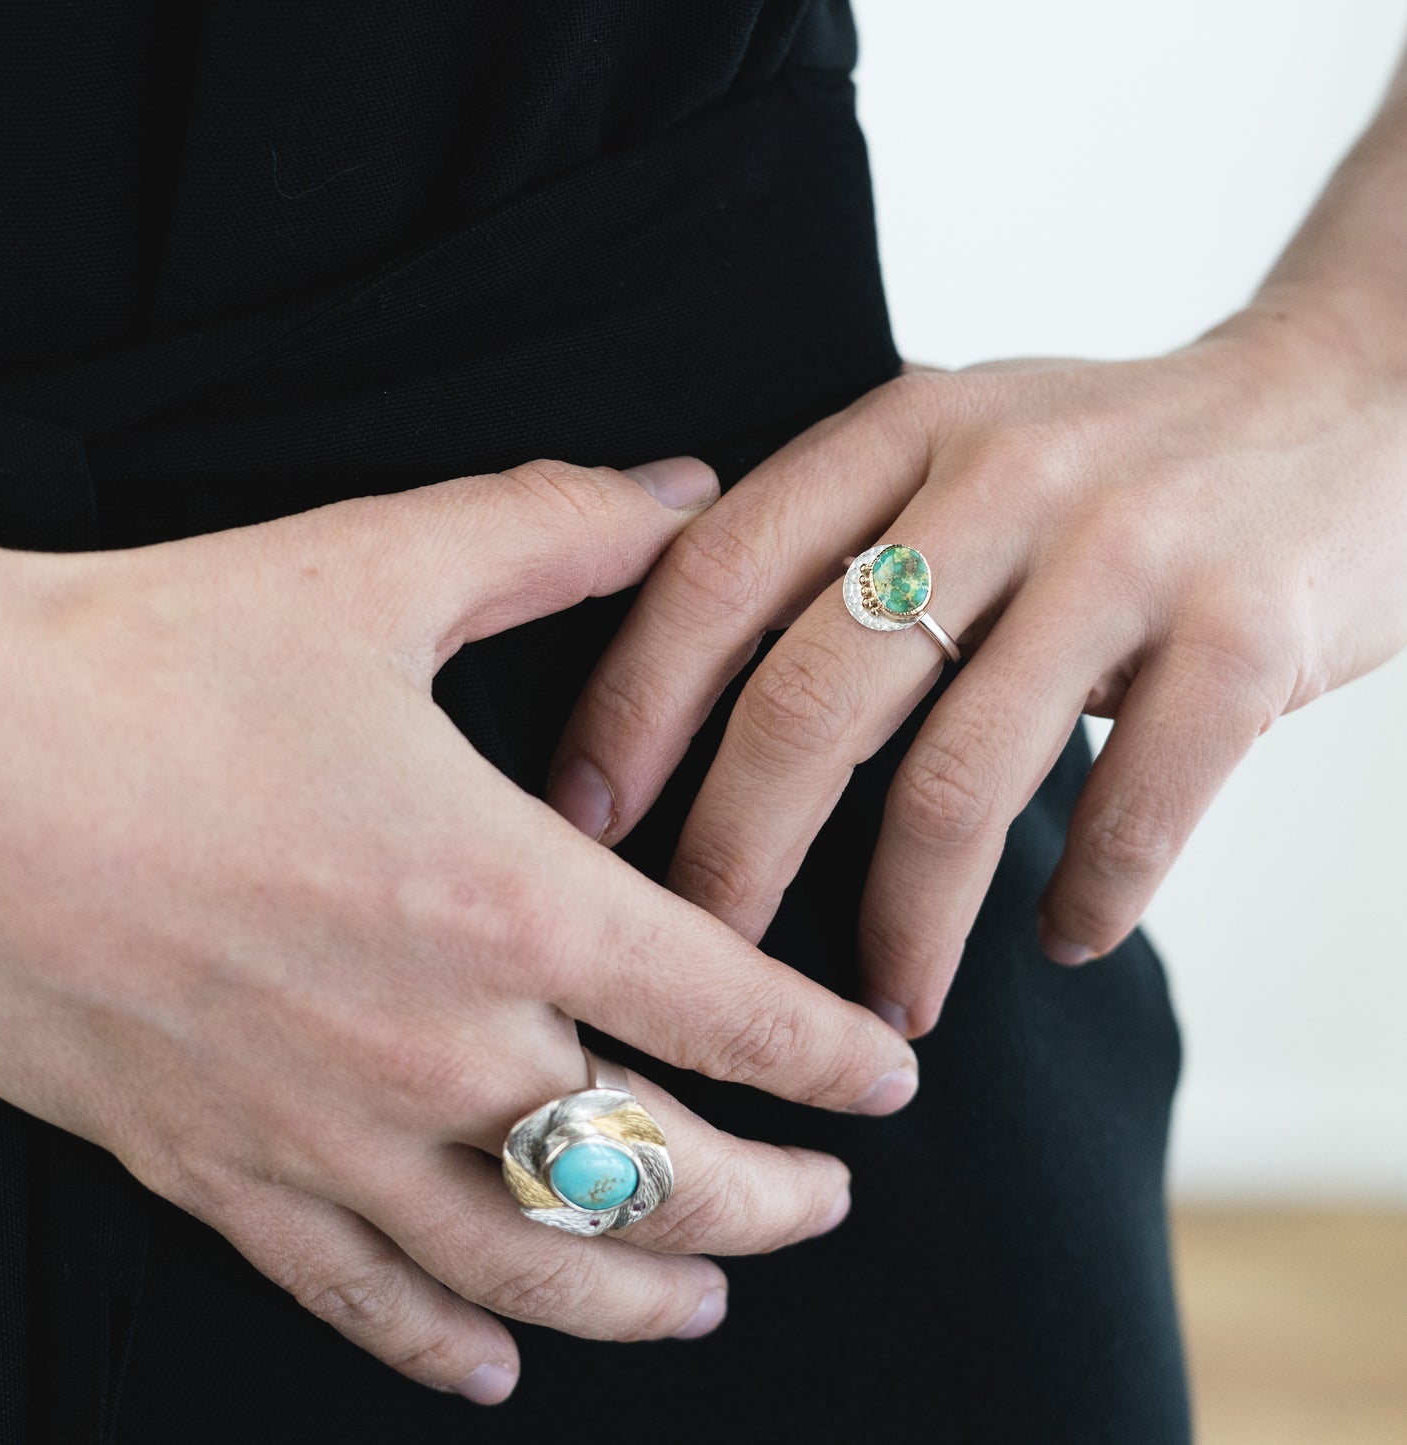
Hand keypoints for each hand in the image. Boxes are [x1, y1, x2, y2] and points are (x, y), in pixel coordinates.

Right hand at [0, 456, 916, 1402]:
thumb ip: (551, 530)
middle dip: (767, 1198)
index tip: (886, 1084)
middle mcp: (433, 1043)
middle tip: (827, 1200)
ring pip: (527, 1264)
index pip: (725, 1008)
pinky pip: (351, 1293)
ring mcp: (322, 1128)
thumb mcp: (373, 569)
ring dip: (640, 1291)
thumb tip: (679, 492)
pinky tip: (495, 1365)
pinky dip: (437, 1341)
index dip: (827, 1055)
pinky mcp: (213, 1166)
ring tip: (712, 1298)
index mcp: (499, 898)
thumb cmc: (148, 661)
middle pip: (652, 1170)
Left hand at [547, 311, 1406, 1033]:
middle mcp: (996, 479)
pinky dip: (1084, 900)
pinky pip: (1133, 809)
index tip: (581, 826)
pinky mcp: (1245, 631)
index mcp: (898, 432)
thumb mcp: (958, 451)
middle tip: (706, 957)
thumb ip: (838, 539)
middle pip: (810, 698)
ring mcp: (1126, 551)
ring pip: (958, 778)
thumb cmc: (1114, 462)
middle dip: (735, 852)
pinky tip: (1058, 939)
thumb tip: (687, 715)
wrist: (1349, 399)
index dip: (629, 710)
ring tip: (887, 1007)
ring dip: (907, 922)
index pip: (715, 576)